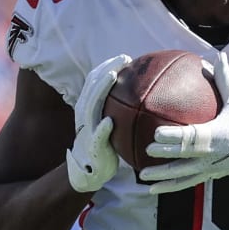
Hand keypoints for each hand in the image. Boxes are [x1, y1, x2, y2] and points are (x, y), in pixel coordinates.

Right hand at [66, 53, 130, 192]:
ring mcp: (87, 129)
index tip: (125, 58)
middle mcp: (85, 114)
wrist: (91, 171)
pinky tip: (109, 121)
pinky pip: (97, 134)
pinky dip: (102, 127)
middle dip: (107, 69)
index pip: (95, 80)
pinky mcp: (93, 146)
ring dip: (101, 89)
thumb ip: (119, 109)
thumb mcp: (110, 123)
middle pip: (92, 85)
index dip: (107, 66)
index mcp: (89, 107)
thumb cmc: (105, 145)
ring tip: (113, 76)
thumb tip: (144, 95)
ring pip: (90, 104)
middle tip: (124, 59)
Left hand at [140, 52, 228, 192]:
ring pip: (184, 175)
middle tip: (146, 149)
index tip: (157, 132)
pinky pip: (187, 182)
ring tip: (143, 176)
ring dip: (163, 177)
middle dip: (166, 153)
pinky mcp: (210, 175)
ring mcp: (211, 167)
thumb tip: (218, 54)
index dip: (175, 136)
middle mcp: (214, 154)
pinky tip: (152, 189)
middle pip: (185, 156)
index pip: (193, 137)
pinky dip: (170, 186)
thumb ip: (224, 79)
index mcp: (219, 135)